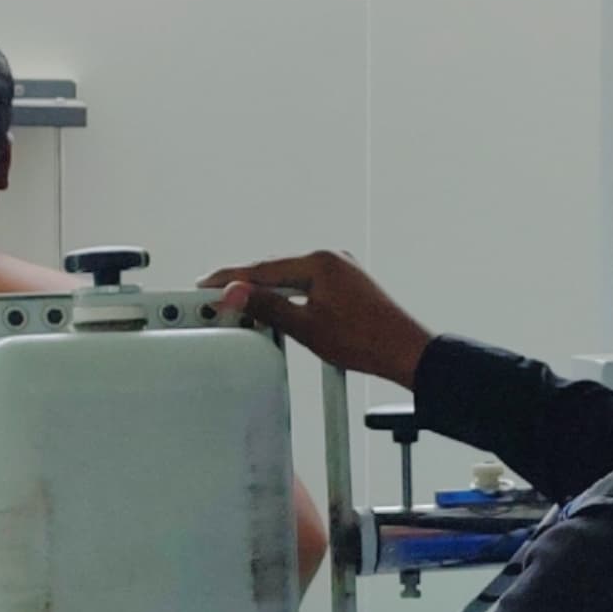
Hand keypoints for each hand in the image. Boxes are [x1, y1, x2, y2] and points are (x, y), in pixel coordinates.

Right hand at [204, 251, 431, 387]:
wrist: (405, 352)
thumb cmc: (366, 341)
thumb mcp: (307, 328)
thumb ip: (268, 308)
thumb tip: (236, 294)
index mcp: (320, 262)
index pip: (263, 268)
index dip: (231, 280)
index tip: (207, 285)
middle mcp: (331, 258)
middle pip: (274, 271)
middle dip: (244, 285)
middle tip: (215, 297)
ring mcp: (341, 270)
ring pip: (290, 279)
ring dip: (265, 292)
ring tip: (239, 306)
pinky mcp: (346, 285)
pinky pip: (306, 286)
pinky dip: (286, 297)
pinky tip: (274, 309)